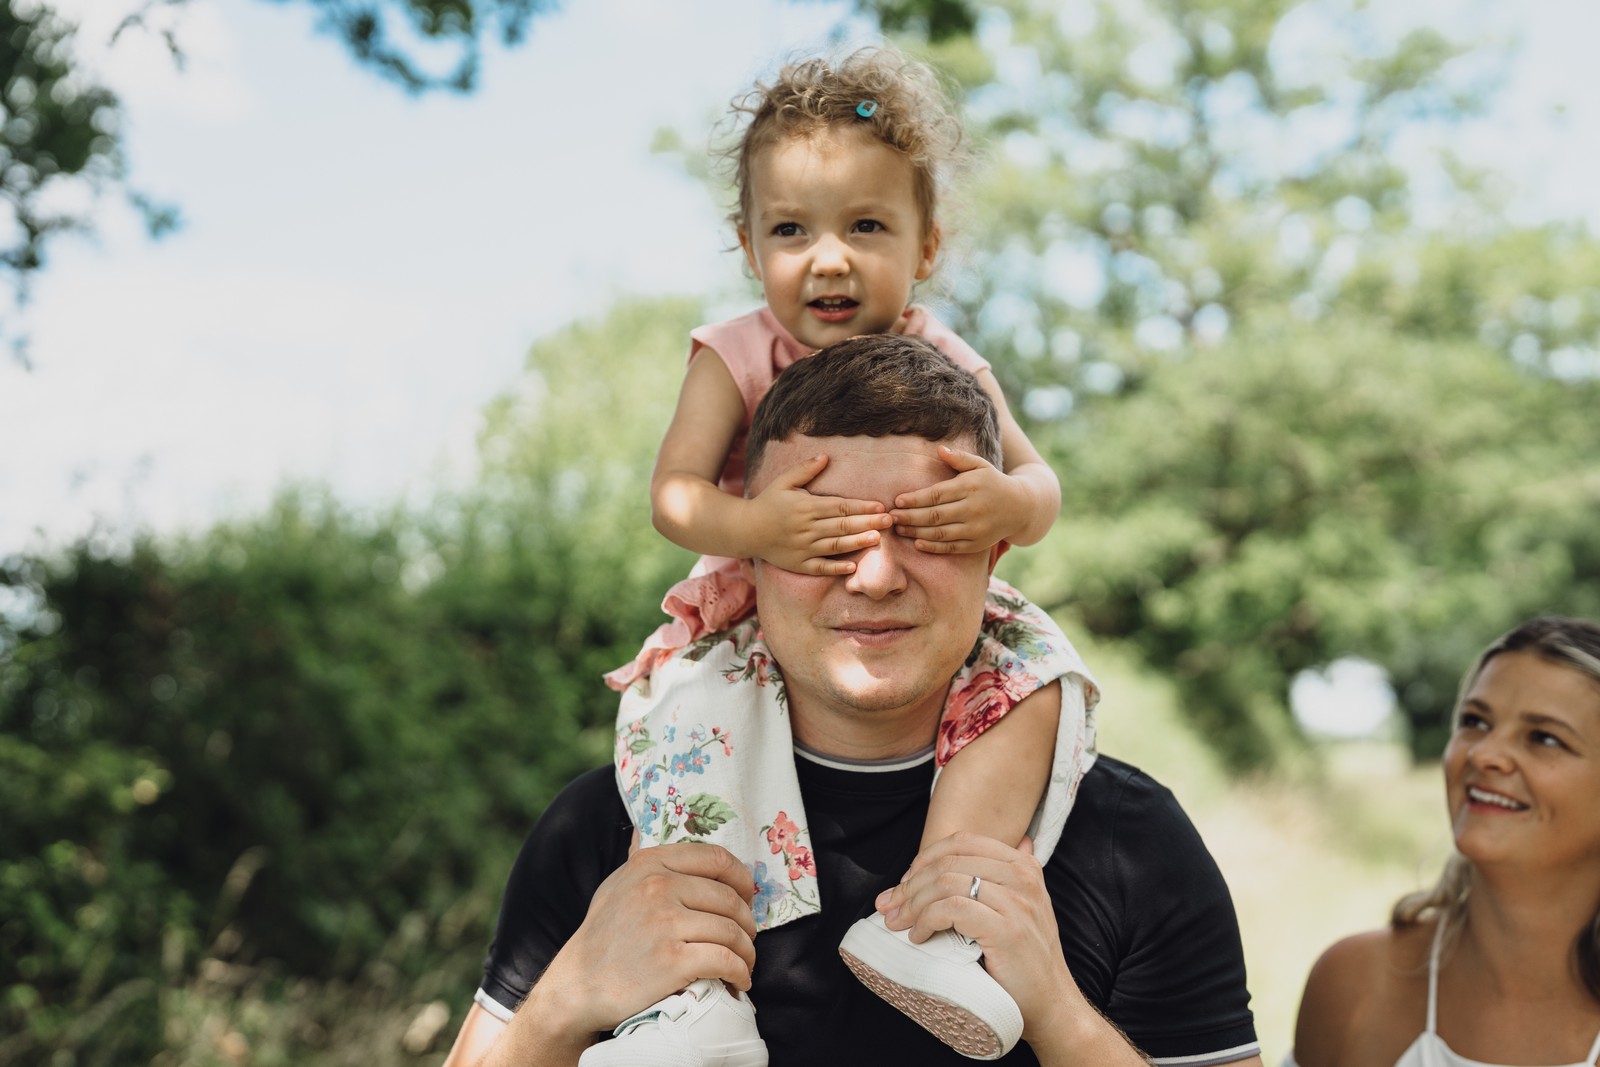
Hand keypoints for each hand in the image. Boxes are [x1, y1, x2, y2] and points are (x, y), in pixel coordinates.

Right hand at [538, 843, 758, 1038]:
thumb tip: (642, 830)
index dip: (741, 879)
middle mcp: (658, 887)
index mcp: (650, 863)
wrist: (578, 986)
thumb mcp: (616, 885)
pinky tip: (738, 980)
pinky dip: (739, 972)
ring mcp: (665, 924)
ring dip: (746, 951)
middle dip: (747, 922)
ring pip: (732, 932)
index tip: (746, 897)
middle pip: (729, 899)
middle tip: (747, 937)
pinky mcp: (672, 961)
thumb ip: (638, 859)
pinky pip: (725, 961)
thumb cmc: (602, 936)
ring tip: (744, 962)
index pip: (716, 859)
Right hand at [746, 453, 892, 573]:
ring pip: (836, 546)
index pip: (840, 506)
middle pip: (843, 525)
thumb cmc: (768, 503)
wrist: (745, 530)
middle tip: (890, 521)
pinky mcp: (799, 564)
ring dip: (858, 543)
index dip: (861, 506)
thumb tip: (826, 456)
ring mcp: (803, 548)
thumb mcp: (783, 482)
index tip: (880, 506)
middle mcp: (807, 528)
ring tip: (877, 539)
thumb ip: (805, 470)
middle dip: (868, 522)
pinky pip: (821, 567)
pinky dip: (837, 568)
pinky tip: (853, 567)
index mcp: (806, 507)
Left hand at [875, 833, 1082, 1047]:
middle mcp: (1023, 876)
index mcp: (1023, 865)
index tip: (905, 883)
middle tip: (890, 907)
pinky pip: (952, 908)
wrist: (1051, 1003)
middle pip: (949, 861)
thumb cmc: (1023, 961)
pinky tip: (919, 936)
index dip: (925, 859)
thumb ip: (986, 882)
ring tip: (901, 924)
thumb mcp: (1012, 909)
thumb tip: (932, 864)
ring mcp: (1017, 901)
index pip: (962, 841)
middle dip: (911, 883)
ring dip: (914, 903)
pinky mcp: (1006, 929)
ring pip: (947, 881)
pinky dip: (927, 920)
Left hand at [889, 445, 1030, 553]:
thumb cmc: (993, 482)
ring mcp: (976, 529)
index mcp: (971, 487)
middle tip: (890, 517)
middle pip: (935, 515)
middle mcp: (973, 509)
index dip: (915, 499)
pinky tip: (918, 543)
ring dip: (916, 532)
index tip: (897, 500)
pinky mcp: (977, 544)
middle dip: (910, 517)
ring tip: (899, 529)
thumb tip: (938, 449)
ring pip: (940, 533)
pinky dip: (933, 547)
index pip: (937, 494)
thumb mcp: (980, 465)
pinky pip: (951, 547)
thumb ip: (959, 458)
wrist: (1021, 507)